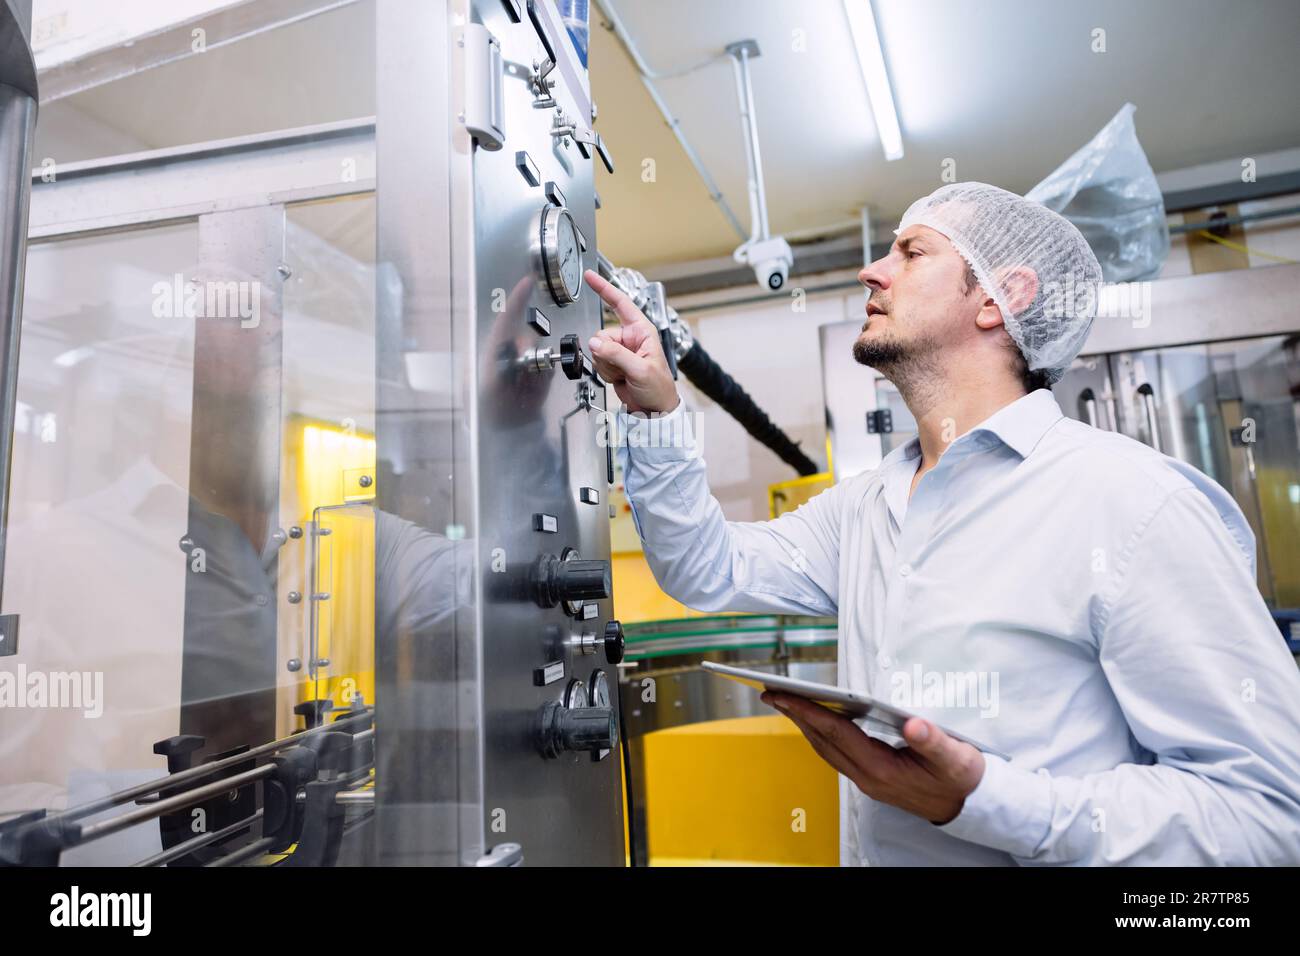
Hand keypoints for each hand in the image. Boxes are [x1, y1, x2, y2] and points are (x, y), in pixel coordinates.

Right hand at [583, 269, 678, 414]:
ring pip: (597, 350)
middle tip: (622, 367)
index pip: (620, 303)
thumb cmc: (658, 388)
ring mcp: (620, 350)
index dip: (604, 289)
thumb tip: (595, 343)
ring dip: (606, 365)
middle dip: (607, 353)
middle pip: (601, 334)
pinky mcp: (612, 362)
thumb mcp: (640, 369)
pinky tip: (619, 377)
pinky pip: (597, 362)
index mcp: (642, 330)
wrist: (653, 409)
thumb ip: (616, 354)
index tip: (590, 277)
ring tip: (623, 374)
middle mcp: (629, 337)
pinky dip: (605, 372)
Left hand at [760, 691, 984, 824]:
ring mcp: (868, 780)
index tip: (784, 696)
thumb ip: (933, 740)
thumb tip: (914, 725)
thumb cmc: (962, 778)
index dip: (809, 712)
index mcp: (883, 769)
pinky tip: (820, 720)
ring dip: (805, 725)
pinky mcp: (872, 778)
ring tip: (788, 702)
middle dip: (796, 716)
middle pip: (823, 742)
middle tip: (772, 693)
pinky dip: (823, 734)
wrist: (969, 806)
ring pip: (826, 749)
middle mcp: (868, 777)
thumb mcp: (955, 757)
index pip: (837, 734)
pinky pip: (837, 754)